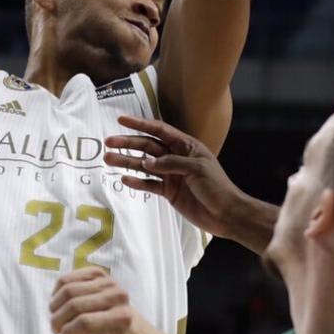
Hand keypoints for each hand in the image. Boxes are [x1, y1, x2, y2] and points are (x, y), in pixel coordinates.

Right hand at [50, 267, 135, 333]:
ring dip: (54, 307)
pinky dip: (56, 293)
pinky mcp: (97, 272)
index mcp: (122, 318)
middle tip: (55, 329)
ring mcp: (107, 281)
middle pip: (74, 305)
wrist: (121, 320)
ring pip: (67, 290)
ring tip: (56, 316)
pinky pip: (66, 279)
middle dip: (58, 320)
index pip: (85, 323)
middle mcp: (117, 296)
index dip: (67, 332)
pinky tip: (59, 304)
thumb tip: (71, 329)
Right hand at [104, 116, 244, 238]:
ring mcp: (171, 175)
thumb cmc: (216, 186)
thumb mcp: (196, 169)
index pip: (159, 130)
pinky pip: (149, 184)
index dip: (140, 124)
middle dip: (127, 143)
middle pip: (147, 146)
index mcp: (186, 145)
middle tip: (108, 143)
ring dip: (127, 161)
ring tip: (108, 160)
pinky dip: (137, 182)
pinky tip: (124, 179)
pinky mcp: (169, 191)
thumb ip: (171, 163)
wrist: (225, 214)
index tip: (121, 119)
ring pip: (144, 165)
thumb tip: (146, 162)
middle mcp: (175, 157)